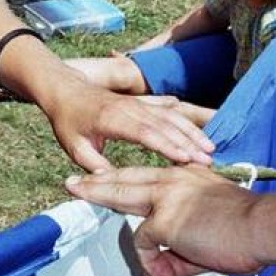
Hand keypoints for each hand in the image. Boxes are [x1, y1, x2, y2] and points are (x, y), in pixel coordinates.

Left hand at [42, 71, 213, 174]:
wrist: (66, 89)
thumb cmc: (69, 121)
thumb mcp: (74, 147)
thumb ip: (93, 166)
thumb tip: (111, 185)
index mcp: (112, 119)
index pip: (144, 132)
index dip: (166, 145)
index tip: (185, 158)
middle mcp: (129, 108)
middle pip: (163, 124)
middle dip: (187, 141)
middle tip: (207, 160)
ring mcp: (136, 103)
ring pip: (169, 115)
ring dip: (190, 130)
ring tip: (209, 147)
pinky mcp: (140, 102)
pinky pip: (166, 108)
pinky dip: (183, 117)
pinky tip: (201, 124)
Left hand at [65, 164, 265, 275]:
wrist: (265, 227)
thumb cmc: (247, 231)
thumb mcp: (211, 231)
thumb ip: (182, 248)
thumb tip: (163, 268)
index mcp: (186, 177)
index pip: (145, 174)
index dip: (122, 177)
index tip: (104, 177)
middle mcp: (172, 180)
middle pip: (123, 178)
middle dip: (95, 179)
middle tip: (72, 181)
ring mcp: (166, 198)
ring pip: (121, 195)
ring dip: (96, 194)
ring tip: (75, 191)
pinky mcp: (165, 221)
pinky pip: (145, 246)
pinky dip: (153, 263)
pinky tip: (167, 273)